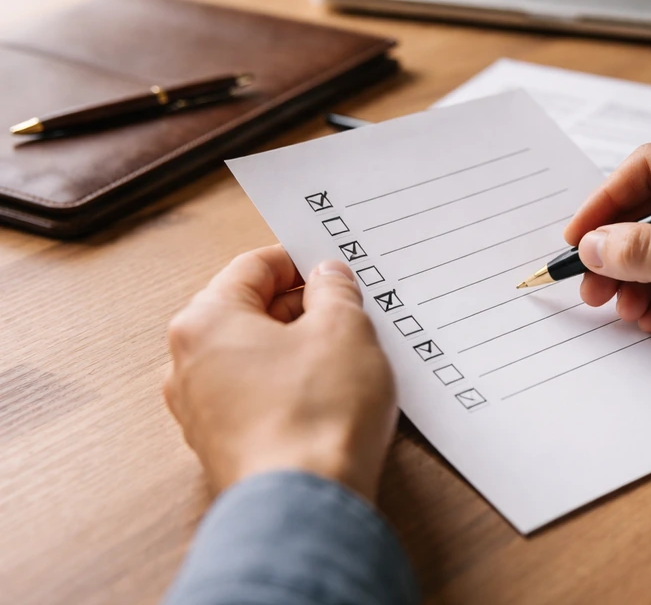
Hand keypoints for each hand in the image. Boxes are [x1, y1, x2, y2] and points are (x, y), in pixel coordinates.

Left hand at [164, 246, 395, 500]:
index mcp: (205, 321)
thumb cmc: (316, 415)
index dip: (298, 260)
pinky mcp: (224, 447)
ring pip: (254, 358)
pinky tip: (328, 395)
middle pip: (249, 312)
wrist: (305, 504)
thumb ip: (335, 291)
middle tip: (346, 310)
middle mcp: (189, 365)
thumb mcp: (344, 328)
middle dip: (300, 307)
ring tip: (344, 355)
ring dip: (297, 349)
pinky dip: (290, 387)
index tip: (330, 267)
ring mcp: (202, 412)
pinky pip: (258, 397)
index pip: (252, 267)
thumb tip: (328, 278)